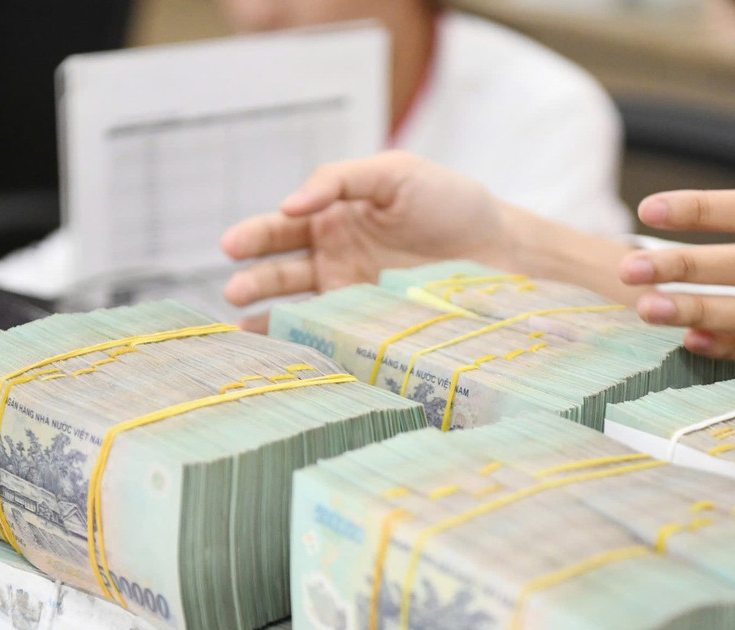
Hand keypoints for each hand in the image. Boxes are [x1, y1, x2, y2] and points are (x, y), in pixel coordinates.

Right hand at [220, 152, 513, 329]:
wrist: (502, 250)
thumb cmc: (450, 202)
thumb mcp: (395, 173)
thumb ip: (340, 179)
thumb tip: (290, 204)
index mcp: (333, 215)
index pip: (282, 225)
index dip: (254, 236)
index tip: (232, 246)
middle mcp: (334, 256)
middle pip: (282, 269)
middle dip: (255, 280)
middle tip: (234, 291)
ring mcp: (350, 294)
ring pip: (298, 306)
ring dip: (267, 316)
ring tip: (240, 328)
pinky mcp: (370, 325)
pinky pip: (329, 333)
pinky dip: (303, 343)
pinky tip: (282, 352)